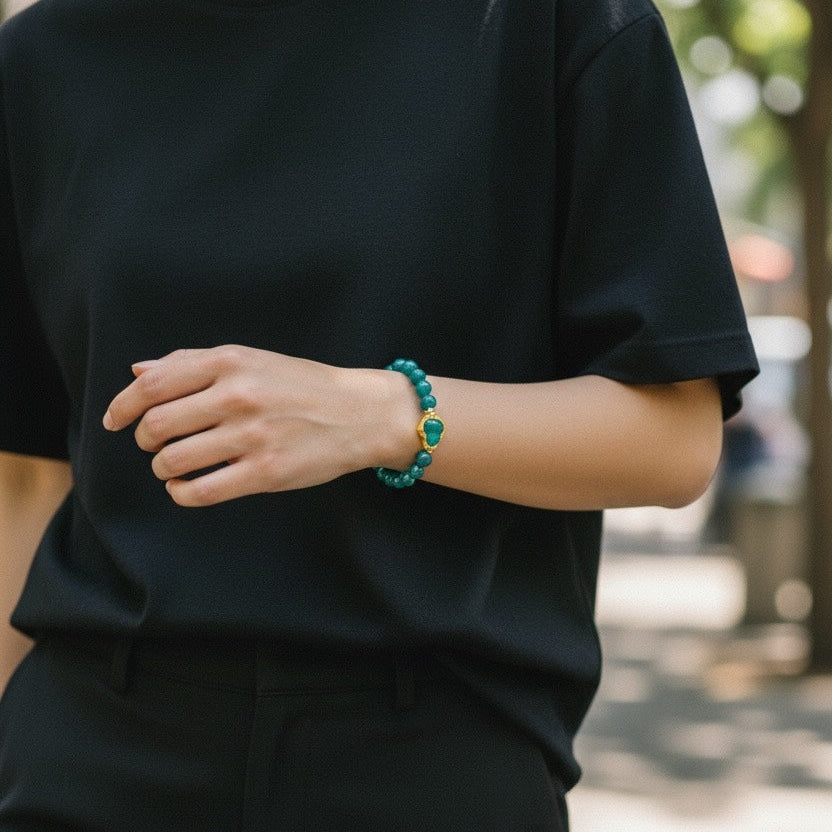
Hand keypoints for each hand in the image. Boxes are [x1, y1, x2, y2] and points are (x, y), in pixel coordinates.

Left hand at [103, 346, 415, 505]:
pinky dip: (181, 493)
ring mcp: (252, 435)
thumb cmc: (302, 386)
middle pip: (157, 425)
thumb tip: (139, 371)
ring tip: (173, 466)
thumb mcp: (252, 360)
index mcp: (230, 363)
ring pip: (174, 461)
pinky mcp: (265, 472)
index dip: (123, 406)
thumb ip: (194, 363)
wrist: (358, 413)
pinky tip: (185, 488)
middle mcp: (238, 396)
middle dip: (144, 440)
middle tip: (153, 445)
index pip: (153, 384)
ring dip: (163, 467)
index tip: (114, 421)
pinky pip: (201, 491)